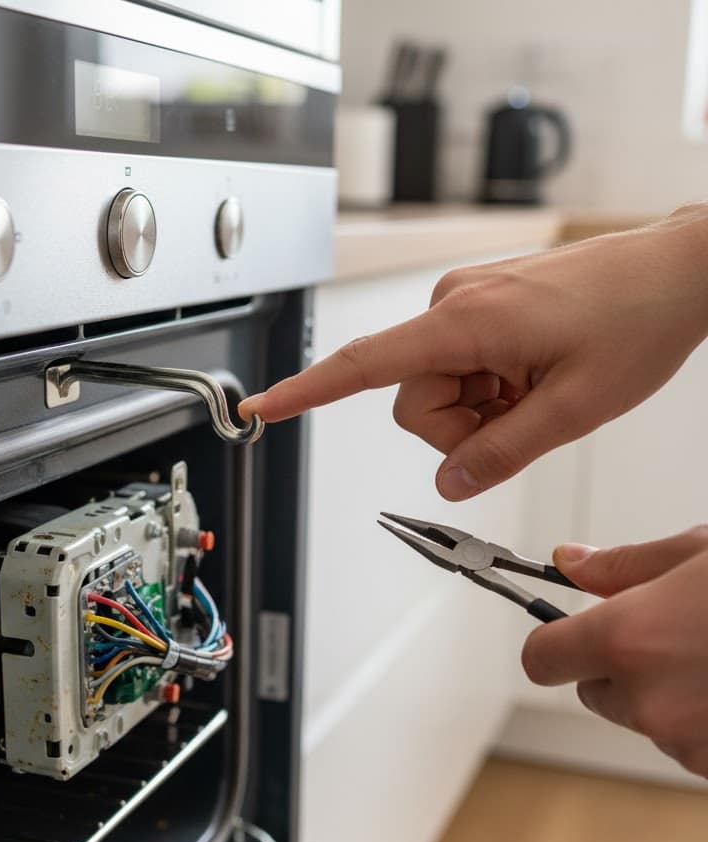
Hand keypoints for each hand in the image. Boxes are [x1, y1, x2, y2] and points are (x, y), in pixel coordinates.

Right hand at [238, 205, 707, 500]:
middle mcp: (452, 306)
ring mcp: (465, 305)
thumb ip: (502, 451)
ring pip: (437, 391)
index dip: (307, 391)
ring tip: (538, 389)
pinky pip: (460, 369)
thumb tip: (452, 481)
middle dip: (461, 428)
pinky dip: (492, 389)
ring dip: (482, 409)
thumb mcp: (575, 407)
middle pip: (413, 401)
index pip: (365, 364)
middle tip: (523, 414)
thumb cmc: (636, 320)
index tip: (263, 406)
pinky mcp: (479, 309)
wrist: (678, 272)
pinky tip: (533, 375)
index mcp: (464, 322)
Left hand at [523, 527, 707, 777]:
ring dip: (665, 695)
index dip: (552, 640)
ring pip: (645, 719)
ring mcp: (688, 743)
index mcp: (628, 640)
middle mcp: (647, 701)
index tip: (569, 627)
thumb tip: (568, 561)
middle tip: (671, 632)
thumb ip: (624, 565)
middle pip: (592, 691)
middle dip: (617, 665)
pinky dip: (701, 719)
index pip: (539, 657)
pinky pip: (689, 742)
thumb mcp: (701, 555)